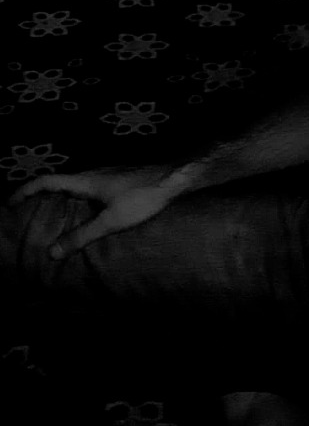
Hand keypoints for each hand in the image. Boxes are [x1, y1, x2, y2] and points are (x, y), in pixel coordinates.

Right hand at [9, 165, 176, 258]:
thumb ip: (82, 236)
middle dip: (38, 195)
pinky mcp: (117, 179)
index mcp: (85, 180)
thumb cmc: (144, 197)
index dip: (25, 190)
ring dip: (57, 197)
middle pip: (57, 181)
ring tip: (48, 215)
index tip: (9, 203)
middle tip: (24, 212)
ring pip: (73, 184)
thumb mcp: (111, 221)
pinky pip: (87, 187)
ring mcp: (105, 174)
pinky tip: (82, 213)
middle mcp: (92, 173)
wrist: (174, 178)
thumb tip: (52, 251)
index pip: (46, 181)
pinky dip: (75, 198)